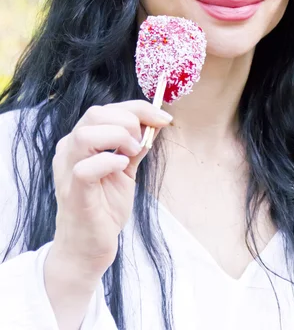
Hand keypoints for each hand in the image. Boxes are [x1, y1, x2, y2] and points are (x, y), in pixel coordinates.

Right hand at [49, 100, 172, 278]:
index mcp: (80, 141)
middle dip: (129, 120)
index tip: (164, 117)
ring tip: (132, 154)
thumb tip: (155, 123)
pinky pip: (85, 168)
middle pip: (95, 114)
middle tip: (142, 142)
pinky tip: (123, 167)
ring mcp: (67, 170)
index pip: (106, 109)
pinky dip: (109, 162)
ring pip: (85, 135)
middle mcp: (69, 150)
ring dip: (118, 138)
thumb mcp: (126, 169)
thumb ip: (135, 146)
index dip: (139, 108)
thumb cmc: (104, 207)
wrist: (89, 247)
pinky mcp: (74, 192)